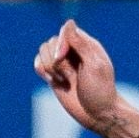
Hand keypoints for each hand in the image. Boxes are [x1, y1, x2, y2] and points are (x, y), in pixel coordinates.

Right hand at [34, 19, 138, 137]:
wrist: (97, 114)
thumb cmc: (100, 90)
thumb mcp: (94, 65)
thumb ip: (80, 44)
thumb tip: (69, 23)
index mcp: (87, 44)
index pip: (66, 30)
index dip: (60, 41)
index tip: (61, 56)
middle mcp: (73, 50)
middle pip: (51, 42)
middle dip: (56, 61)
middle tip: (71, 76)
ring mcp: (62, 62)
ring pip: (42, 52)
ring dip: (51, 69)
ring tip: (67, 80)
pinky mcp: (54, 74)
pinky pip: (38, 64)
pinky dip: (42, 72)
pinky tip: (55, 82)